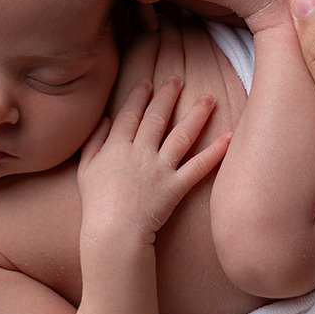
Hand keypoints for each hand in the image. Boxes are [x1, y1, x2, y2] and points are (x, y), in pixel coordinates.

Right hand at [77, 77, 229, 244]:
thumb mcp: (85, 170)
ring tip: (209, 98)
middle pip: (156, 117)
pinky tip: (229, 137)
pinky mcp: (175, 187)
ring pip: (181, 135)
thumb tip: (104, 118)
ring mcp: (159, 169)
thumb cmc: (96, 205)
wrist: (112, 234)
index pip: (130, 114)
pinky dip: (215, 152)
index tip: (149, 82)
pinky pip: (198, 167)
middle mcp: (139, 152)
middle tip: (178, 79)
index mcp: (116, 147)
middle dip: (168, 95)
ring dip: (196, 114)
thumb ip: (93, 142)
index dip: (140, 96)